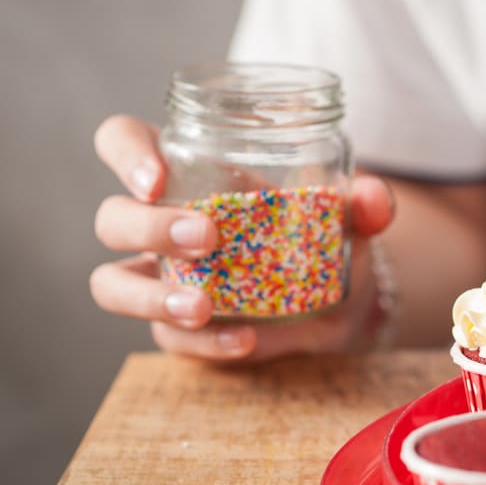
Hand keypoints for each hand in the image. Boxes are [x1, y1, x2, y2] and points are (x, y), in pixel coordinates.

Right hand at [90, 115, 394, 362]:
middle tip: (205, 239)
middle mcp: (161, 221)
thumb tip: (373, 199)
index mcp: (190, 170)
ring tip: (204, 306)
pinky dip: (206, 343)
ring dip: (150, 297)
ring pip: (111, 285)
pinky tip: (247, 340)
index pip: (123, 141)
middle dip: (148, 228)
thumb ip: (364, 203)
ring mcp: (162, 278)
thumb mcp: (349, 214)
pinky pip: (169, 338)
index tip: (157, 178)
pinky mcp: (178, 327)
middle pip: (111, 217)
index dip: (126, 154)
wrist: (342, 299)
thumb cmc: (324, 233)